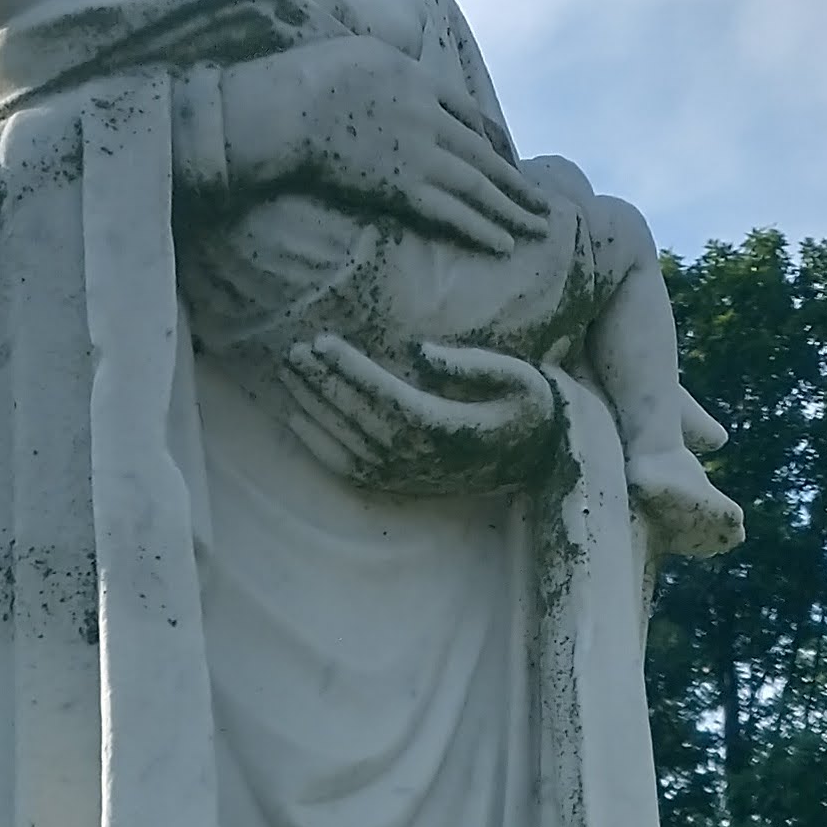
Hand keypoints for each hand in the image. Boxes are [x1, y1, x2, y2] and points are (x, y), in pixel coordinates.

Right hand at [216, 39, 546, 252]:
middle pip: (484, 154)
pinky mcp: (403, 188)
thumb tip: (392, 60)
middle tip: (543, 205)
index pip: (467, 112)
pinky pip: (452, 213)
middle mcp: (430, 118)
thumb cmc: (309, 75)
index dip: (490, 139)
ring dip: (511, 210)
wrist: (292, 105)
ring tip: (537, 228)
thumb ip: (387, 59)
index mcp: (419, 79)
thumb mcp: (360, 48)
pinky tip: (504, 244)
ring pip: (478, 187)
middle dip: (515, 183)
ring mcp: (420, 155)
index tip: (506, 157)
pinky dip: (480, 229)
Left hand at [278, 333, 565, 494]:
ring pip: (345, 441)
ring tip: (288, 372)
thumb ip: (473, 364)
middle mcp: (420, 456)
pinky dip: (318, 444)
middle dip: (321, 383)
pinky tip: (296, 416)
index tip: (323, 342)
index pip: (386, 396)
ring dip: (312, 407)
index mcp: (447, 427)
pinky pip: (348, 468)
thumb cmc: (526, 407)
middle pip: (358, 418)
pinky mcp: (398, 484)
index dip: (351, 370)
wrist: (537, 458)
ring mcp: (407, 475)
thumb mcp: (519, 378)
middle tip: (293, 352)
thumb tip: (421, 352)